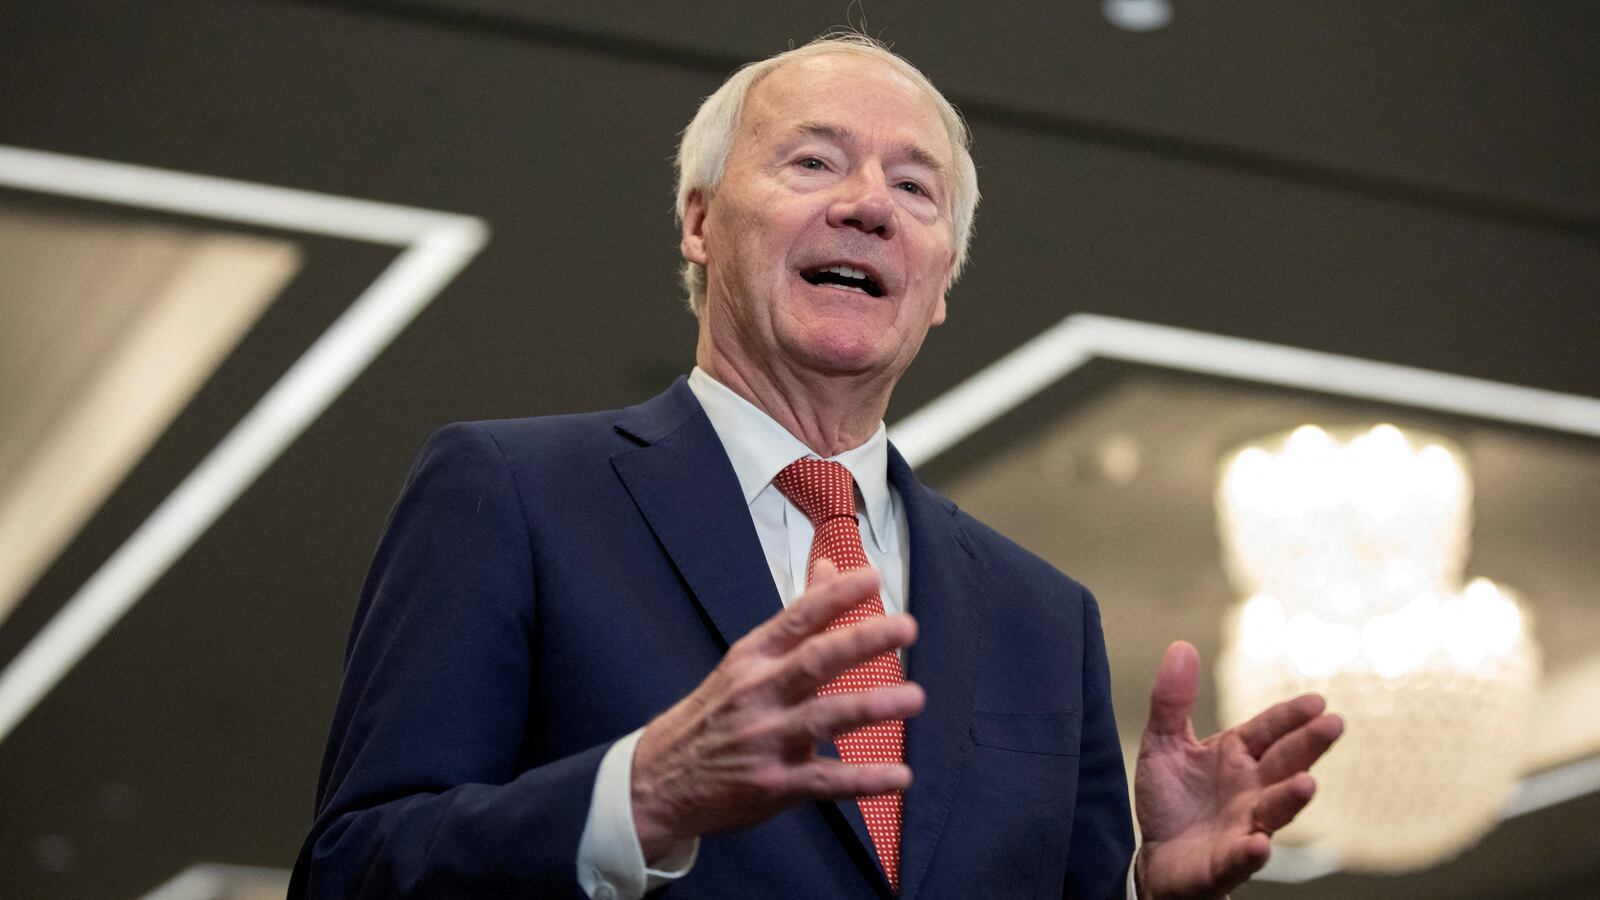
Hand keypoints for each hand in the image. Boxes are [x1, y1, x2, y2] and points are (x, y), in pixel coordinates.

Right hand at [630, 561, 923, 859]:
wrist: (661, 780)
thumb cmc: (715, 713)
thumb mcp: (745, 660)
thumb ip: (796, 619)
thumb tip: (831, 568)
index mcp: (752, 657)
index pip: (798, 618)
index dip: (836, 596)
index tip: (874, 578)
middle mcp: (758, 693)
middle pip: (815, 660)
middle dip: (862, 641)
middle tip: (906, 627)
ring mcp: (766, 740)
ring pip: (824, 718)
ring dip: (871, 706)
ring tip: (915, 697)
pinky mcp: (774, 785)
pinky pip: (826, 781)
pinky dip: (865, 781)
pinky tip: (901, 776)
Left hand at [1134, 642, 1341, 899]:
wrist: (1159, 859)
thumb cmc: (1172, 800)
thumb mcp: (1165, 743)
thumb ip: (1172, 700)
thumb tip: (1181, 645)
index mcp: (1238, 757)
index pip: (1269, 731)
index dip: (1290, 716)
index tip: (1317, 701)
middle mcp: (1251, 790)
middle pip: (1283, 764)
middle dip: (1307, 746)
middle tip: (1333, 725)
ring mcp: (1244, 826)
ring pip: (1273, 812)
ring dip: (1290, 799)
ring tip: (1306, 783)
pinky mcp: (1226, 863)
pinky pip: (1240, 858)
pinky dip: (1250, 852)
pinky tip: (1258, 844)